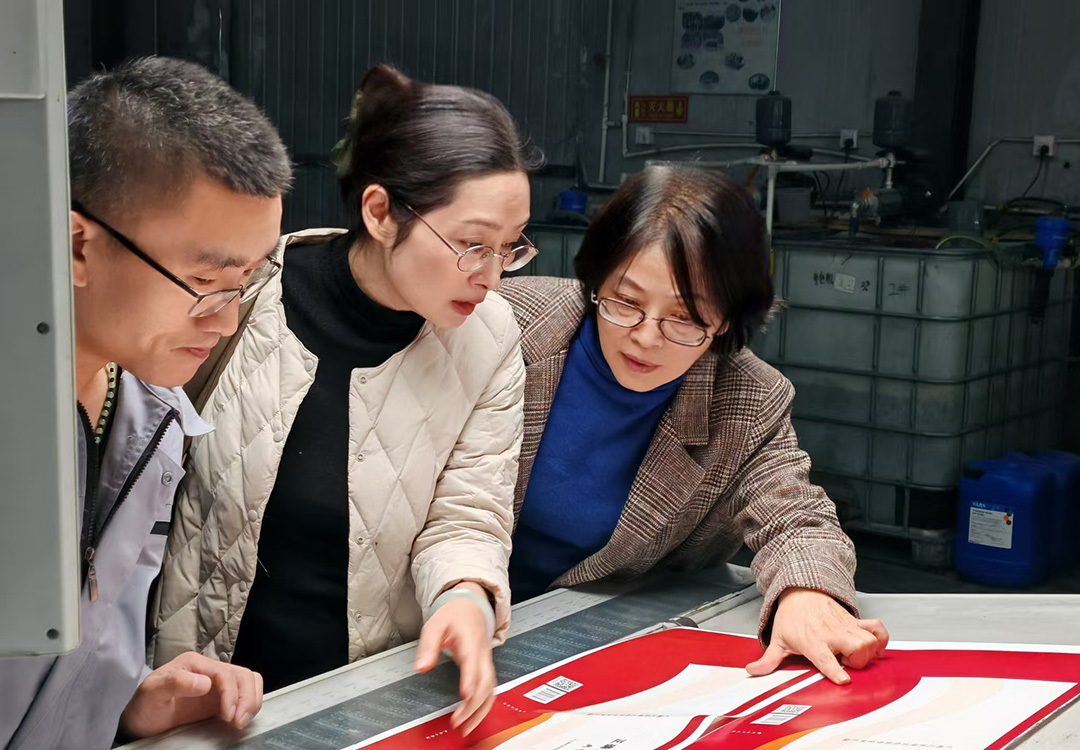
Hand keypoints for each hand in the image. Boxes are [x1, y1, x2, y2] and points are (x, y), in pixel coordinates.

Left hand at [120, 651, 262, 737]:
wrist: (140, 722)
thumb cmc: (143, 706)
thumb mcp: (152, 693)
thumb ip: (175, 683)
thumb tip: (206, 683)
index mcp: (195, 664)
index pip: (226, 673)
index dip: (232, 694)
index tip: (228, 716)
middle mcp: (209, 671)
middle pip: (243, 675)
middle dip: (247, 697)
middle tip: (239, 721)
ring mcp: (216, 685)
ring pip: (248, 682)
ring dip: (252, 700)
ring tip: (241, 721)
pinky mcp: (219, 700)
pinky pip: (244, 695)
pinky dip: (249, 705)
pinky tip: (239, 719)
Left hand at [415, 583, 496, 735]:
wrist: (470, 607)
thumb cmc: (453, 615)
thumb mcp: (434, 625)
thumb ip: (428, 646)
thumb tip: (422, 667)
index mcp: (471, 641)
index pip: (473, 662)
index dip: (471, 679)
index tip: (466, 695)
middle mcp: (482, 653)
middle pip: (485, 681)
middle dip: (474, 704)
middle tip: (458, 720)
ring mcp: (486, 661)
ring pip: (491, 688)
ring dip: (481, 710)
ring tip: (467, 727)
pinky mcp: (486, 668)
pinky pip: (490, 689)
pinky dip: (485, 705)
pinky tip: (474, 717)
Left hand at [746, 587, 888, 684]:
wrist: (801, 590)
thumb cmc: (791, 616)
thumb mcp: (777, 639)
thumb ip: (768, 660)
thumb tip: (752, 670)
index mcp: (812, 641)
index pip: (825, 658)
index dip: (835, 670)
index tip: (844, 680)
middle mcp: (831, 633)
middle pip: (857, 647)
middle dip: (859, 660)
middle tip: (848, 663)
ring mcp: (845, 626)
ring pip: (869, 639)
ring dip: (869, 651)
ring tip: (856, 655)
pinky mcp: (855, 620)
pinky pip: (876, 627)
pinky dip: (880, 637)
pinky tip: (873, 646)